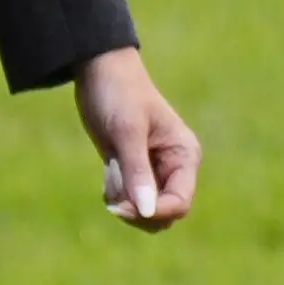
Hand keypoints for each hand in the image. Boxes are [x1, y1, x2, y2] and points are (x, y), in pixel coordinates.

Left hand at [74, 46, 200, 230]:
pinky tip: (108, 167)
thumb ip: (137, 171)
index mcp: (184, 156)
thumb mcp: (126, 131)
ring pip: (145, 210)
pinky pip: (129, 199)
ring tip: (111, 167)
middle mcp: (174, 167)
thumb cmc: (118, 93)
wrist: (99, 70)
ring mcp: (154, 171)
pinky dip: (115, 193)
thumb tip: (147, 212)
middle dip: (136, 208)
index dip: (155, 212)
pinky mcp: (134, 171)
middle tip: (112, 183)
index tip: (122, 207)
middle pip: (163, 214)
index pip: (180, 203)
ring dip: (123, 199)